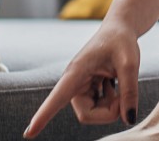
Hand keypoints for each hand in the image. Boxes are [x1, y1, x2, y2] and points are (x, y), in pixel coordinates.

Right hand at [24, 20, 141, 137]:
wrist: (120, 29)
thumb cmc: (122, 41)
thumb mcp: (130, 63)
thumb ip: (129, 91)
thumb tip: (129, 119)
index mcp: (76, 72)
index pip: (57, 98)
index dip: (43, 116)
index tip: (28, 134)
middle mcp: (74, 82)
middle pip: (87, 115)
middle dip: (109, 111)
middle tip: (125, 94)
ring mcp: (80, 88)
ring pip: (94, 113)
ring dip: (112, 106)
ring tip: (119, 83)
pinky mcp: (87, 90)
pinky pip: (99, 108)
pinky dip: (112, 102)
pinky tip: (114, 83)